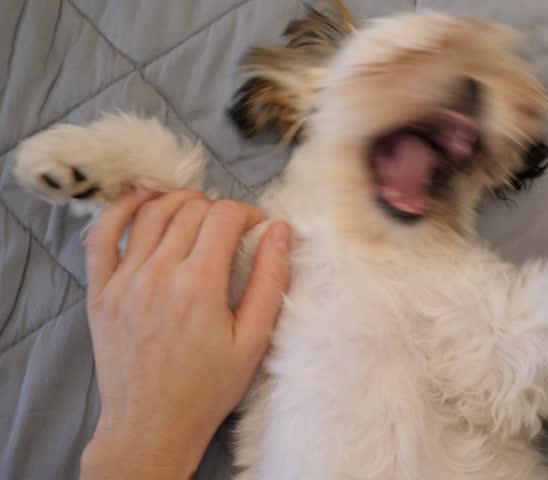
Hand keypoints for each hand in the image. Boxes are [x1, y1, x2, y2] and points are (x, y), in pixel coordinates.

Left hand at [79, 190, 290, 479]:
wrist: (151, 424)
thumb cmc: (207, 387)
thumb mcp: (254, 340)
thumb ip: (270, 280)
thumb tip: (279, 230)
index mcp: (200, 284)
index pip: (224, 216)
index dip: (247, 212)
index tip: (256, 228)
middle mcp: (158, 273)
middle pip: (190, 209)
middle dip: (217, 209)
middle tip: (229, 230)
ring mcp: (123, 280)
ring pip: (151, 213)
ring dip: (179, 202)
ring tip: (196, 215)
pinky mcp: (100, 291)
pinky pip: (102, 236)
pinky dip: (121, 210)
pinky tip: (141, 202)